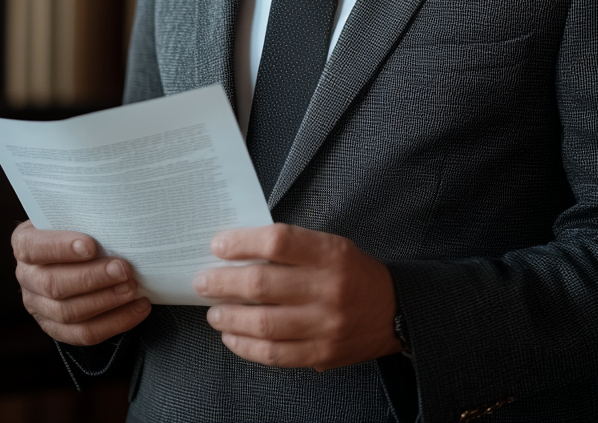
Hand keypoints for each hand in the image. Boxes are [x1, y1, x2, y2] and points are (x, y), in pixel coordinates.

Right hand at [12, 220, 150, 344]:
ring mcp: (38, 306)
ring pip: (69, 313)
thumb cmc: (78, 225)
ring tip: (132, 289)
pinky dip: (115, 323)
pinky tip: (138, 308)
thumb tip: (115, 211)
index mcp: (25, 243)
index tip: (90, 246)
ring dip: (106, 301)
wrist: (74, 248)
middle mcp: (27, 276)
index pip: (35, 248)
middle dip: (92, 278)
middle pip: (54, 285)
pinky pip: (84, 334)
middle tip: (123, 269)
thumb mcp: (73, 213)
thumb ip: (84, 215)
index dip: (61, 248)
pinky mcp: (56, 327)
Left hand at [193, 223, 400, 369]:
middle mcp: (328, 289)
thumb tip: (239, 252)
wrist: (394, 310)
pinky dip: (246, 347)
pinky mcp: (322, 354)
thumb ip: (291, 248)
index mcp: (330, 254)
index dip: (242, 243)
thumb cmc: (352, 271)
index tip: (218, 245)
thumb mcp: (330, 246)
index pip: (277, 242)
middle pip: (263, 285)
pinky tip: (232, 337)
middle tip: (203, 282)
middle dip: (223, 283)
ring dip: (229, 318)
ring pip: (264, 324)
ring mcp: (325, 325)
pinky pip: (275, 355)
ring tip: (213, 312)